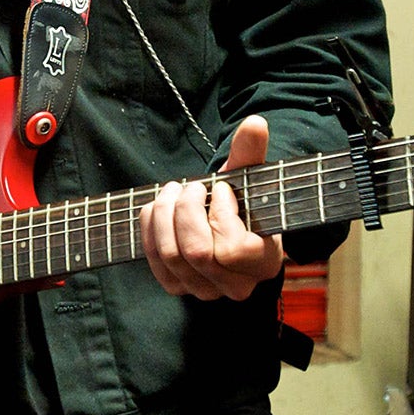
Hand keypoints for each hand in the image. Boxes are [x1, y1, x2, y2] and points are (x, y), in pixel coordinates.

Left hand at [141, 115, 285, 301]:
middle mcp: (236, 286)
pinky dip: (150, 228)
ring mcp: (205, 291)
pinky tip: (158, 208)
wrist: (224, 227)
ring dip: (165, 215)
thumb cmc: (242, 203)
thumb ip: (252, 154)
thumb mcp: (248, 178)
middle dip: (187, 210)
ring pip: (172, 256)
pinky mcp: (178, 287)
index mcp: (263, 262)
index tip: (223, 190)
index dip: (222, 214)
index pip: (234, 249)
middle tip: (191, 186)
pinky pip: (154, 260)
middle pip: (197, 253)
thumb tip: (255, 123)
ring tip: (172, 191)